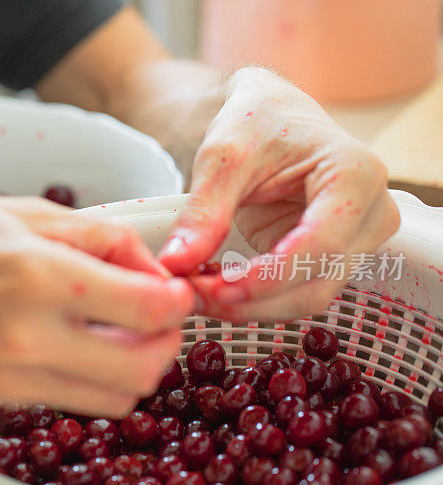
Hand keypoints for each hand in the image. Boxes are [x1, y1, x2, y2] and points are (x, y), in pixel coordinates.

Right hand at [0, 191, 192, 416]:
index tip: (173, 286)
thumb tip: (145, 262)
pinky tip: (83, 342)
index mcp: (39, 277)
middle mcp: (30, 337)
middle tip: (158, 313)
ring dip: (136, 366)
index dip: (178, 299)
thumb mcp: (18, 210)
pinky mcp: (1, 394)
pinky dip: (98, 379)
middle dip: (167, 341)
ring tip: (122, 329)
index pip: (150, 309)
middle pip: (144, 369)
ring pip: (116, 397)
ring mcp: (14, 375)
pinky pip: (76, 400)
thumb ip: (95, 235)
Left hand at [158, 67, 399, 320]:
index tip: (218, 288)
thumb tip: (175, 263)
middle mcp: (371, 214)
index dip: (269, 277)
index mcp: (356, 175)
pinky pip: (295, 293)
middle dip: (252, 301)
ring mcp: (355, 241)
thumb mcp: (223, 155)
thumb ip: (203, 210)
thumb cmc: (257, 121)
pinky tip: (214, 288)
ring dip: (251, 307)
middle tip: (192, 297)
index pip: (322, 245)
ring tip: (196, 293)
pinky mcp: (330, 258)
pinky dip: (254, 300)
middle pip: (317, 284)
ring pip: (308, 298)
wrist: (272, 114)